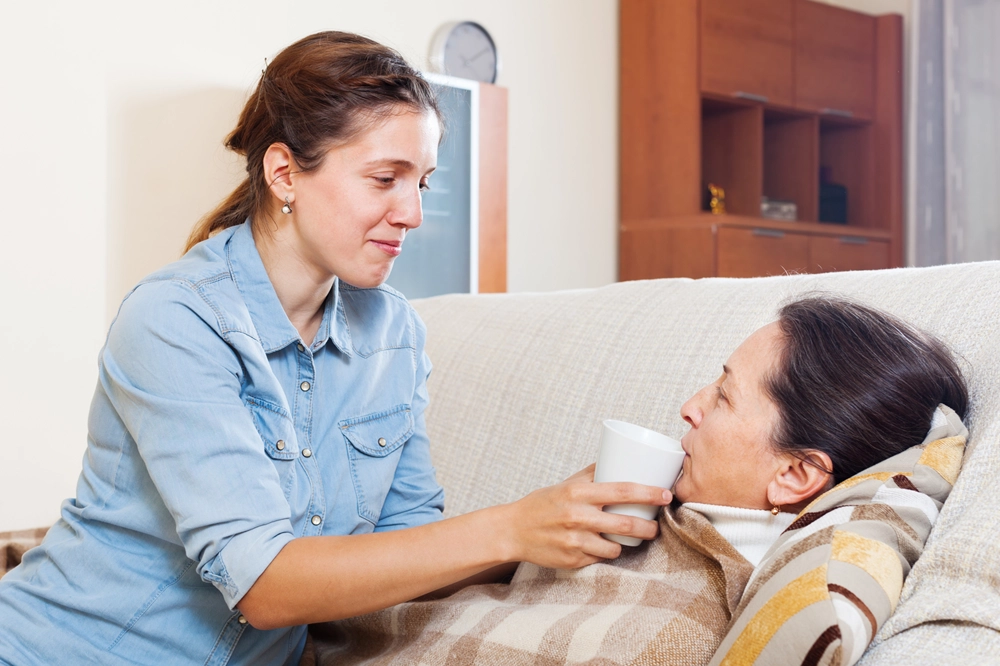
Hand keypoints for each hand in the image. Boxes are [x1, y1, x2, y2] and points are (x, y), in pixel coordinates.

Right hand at [502, 464, 672, 568]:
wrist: (513, 530)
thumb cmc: (542, 504)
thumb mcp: (566, 484)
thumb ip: (592, 473)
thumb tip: (618, 458)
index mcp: (579, 493)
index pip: (622, 490)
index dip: (649, 493)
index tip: (666, 495)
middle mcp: (578, 517)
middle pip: (626, 524)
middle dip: (648, 527)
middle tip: (656, 526)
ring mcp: (575, 541)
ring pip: (615, 547)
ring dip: (627, 544)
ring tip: (630, 539)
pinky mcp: (573, 560)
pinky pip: (600, 558)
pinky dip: (605, 553)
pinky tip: (603, 547)